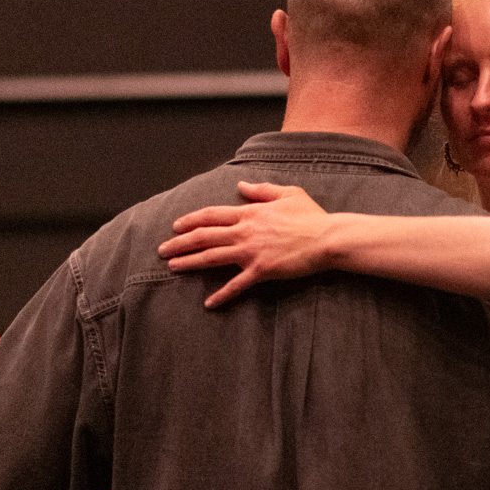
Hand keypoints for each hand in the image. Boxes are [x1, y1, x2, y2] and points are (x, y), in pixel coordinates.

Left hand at [158, 181, 331, 306]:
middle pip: (204, 236)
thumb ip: (261, 190)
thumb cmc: (311, 216)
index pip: (211, 215)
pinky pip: (236, 285)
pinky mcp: (261, 270)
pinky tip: (209, 303)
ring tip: (173, 267)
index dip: (190, 220)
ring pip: (212, 257)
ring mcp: (251, 252)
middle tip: (162, 250)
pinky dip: (222, 295)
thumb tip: (241, 185)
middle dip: (180, 243)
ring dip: (190, 262)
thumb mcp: (287, 193)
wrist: (327, 238)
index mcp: (249, 212)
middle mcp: (245, 231)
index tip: (175, 227)